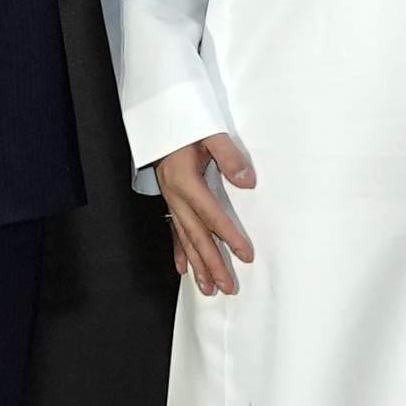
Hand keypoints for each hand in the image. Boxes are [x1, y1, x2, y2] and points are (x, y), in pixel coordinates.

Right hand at [153, 134, 258, 298]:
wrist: (158, 117)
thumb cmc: (184, 124)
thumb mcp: (208, 132)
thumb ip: (229, 156)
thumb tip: (247, 182)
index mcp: (185, 181)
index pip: (212, 215)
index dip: (229, 237)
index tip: (246, 255)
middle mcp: (175, 196)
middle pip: (196, 236)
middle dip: (212, 264)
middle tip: (227, 287)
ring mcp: (170, 200)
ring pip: (185, 238)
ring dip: (197, 265)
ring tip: (208, 289)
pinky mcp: (170, 199)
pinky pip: (174, 231)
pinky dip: (179, 251)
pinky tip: (183, 269)